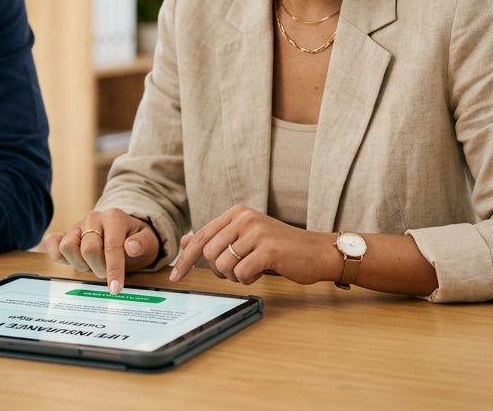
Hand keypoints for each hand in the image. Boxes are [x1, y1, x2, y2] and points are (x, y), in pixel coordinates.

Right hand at [41, 209, 158, 293]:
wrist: (125, 233)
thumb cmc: (137, 240)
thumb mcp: (148, 242)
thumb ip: (142, 244)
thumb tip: (131, 247)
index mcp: (114, 217)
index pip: (111, 247)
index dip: (113, 270)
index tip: (115, 288)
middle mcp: (93, 218)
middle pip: (88, 249)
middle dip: (99, 268)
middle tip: (107, 272)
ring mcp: (78, 226)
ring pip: (67, 247)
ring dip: (80, 263)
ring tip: (92, 265)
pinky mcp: (66, 234)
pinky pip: (53, 243)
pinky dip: (56, 254)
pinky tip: (69, 261)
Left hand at [168, 204, 340, 285]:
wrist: (317, 251)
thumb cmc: (280, 249)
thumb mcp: (246, 239)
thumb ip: (217, 238)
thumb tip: (185, 239)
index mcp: (237, 213)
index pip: (201, 236)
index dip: (185, 258)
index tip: (175, 276)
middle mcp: (244, 218)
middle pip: (209, 253)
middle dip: (218, 270)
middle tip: (238, 271)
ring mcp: (257, 232)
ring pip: (223, 265)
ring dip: (234, 276)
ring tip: (252, 269)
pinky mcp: (269, 249)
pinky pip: (241, 273)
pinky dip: (248, 280)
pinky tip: (262, 272)